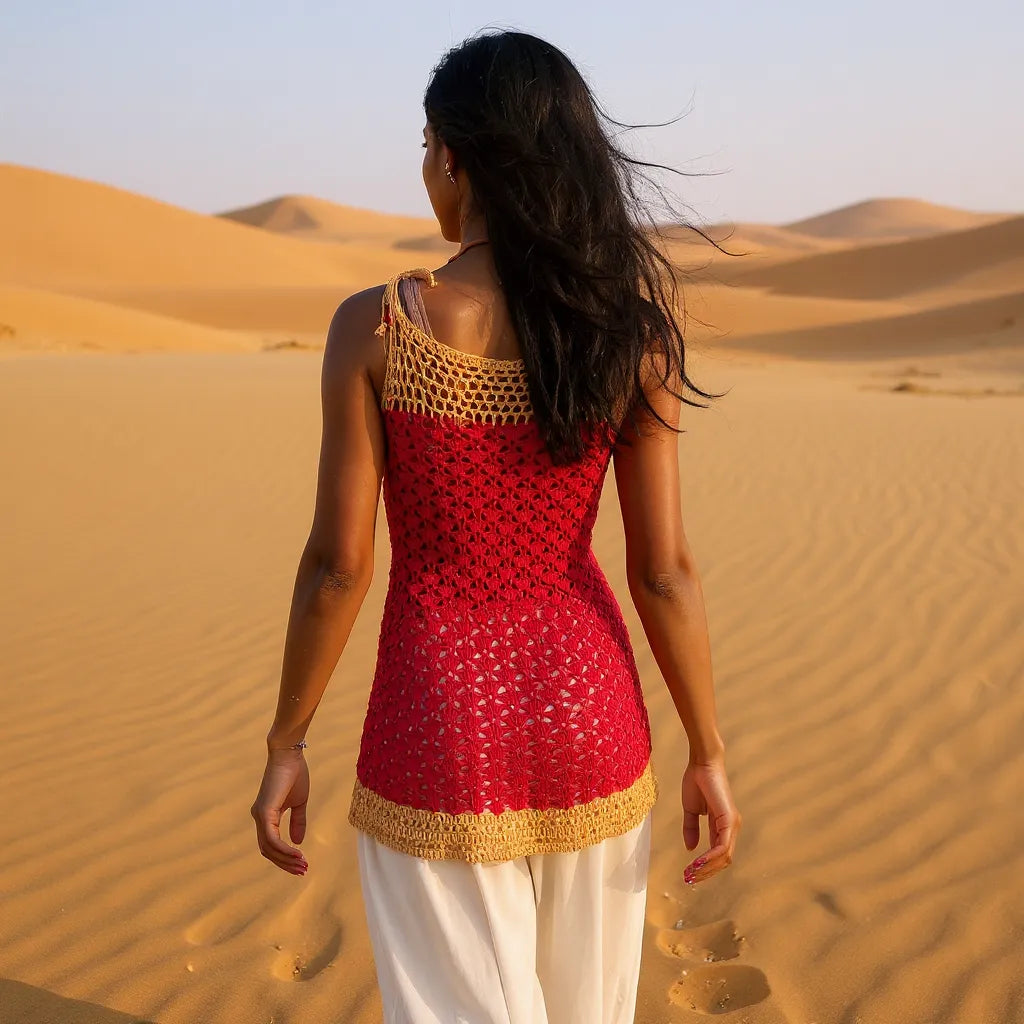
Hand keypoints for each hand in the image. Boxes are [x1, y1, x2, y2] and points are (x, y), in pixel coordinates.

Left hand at [250, 748, 309, 875]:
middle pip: (268, 851)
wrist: (289, 755)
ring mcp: (259, 816)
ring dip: (286, 859)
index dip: (284, 857)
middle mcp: (258, 817)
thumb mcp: (299, 802)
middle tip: (303, 870)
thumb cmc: (295, 774)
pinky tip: (298, 852)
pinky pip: (273, 839)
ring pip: (269, 848)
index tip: (302, 863)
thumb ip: (298, 821)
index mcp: (265, 815)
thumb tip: (298, 842)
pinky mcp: (264, 813)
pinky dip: (285, 849)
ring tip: (303, 864)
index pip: (271, 844)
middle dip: (285, 863)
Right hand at [680, 753, 740, 885]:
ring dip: (707, 868)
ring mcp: (732, 824)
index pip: (718, 854)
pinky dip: (710, 857)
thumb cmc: (696, 781)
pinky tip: (697, 862)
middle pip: (723, 860)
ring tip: (691, 873)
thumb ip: (691, 828)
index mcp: (723, 825)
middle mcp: (731, 827)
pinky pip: (721, 846)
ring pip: (724, 857)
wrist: (700, 763)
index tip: (689, 873)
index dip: (705, 866)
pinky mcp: (729, 820)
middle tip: (689, 878)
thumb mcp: (691, 810)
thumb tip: (691, 848)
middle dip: (706, 872)